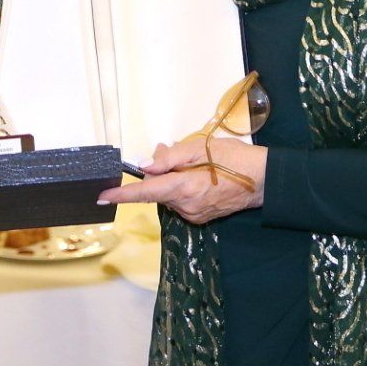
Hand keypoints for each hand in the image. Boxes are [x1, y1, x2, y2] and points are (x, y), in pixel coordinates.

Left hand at [97, 137, 265, 224]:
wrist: (264, 180)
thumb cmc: (235, 158)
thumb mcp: (201, 147)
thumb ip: (170, 158)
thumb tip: (145, 165)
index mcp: (183, 188)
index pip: (144, 193)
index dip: (121, 194)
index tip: (102, 196)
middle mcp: (185, 206)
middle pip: (157, 190)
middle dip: (158, 173)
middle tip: (171, 151)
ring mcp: (193, 214)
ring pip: (169, 195)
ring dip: (172, 180)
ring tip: (194, 163)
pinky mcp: (201, 217)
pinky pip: (181, 201)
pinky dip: (182, 188)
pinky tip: (200, 176)